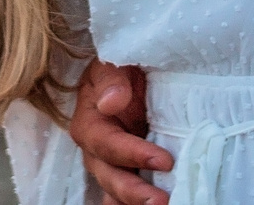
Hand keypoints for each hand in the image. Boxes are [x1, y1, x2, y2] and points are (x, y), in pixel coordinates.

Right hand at [69, 59, 168, 204]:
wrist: (135, 74)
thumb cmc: (123, 66)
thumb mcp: (114, 63)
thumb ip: (111, 79)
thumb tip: (110, 102)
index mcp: (89, 124)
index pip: (107, 144)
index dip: (132, 154)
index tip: (164, 160)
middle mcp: (97, 151)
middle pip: (109, 177)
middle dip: (133, 192)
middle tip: (161, 201)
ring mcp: (113, 166)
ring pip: (116, 193)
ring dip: (135, 203)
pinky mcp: (130, 173)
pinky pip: (128, 197)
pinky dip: (137, 203)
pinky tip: (159, 204)